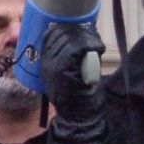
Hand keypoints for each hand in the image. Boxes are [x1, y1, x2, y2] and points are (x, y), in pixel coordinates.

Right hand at [41, 24, 105, 143]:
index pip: (50, 34)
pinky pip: (78, 48)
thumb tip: (80, 35)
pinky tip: (98, 48)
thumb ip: (67, 57)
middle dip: (78, 30)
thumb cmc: (76, 95)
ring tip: (96, 42)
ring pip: (70, 39)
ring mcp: (54, 65)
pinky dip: (91, 44)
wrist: (77, 115)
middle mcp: (46, 61)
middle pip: (60, 33)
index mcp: (45, 61)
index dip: (66, 27)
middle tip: (92, 34)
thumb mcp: (66, 74)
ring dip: (87, 37)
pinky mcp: (64, 69)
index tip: (80, 28)